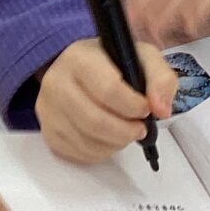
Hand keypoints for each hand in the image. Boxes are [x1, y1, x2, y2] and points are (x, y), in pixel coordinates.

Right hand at [37, 38, 176, 164]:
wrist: (77, 70)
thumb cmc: (111, 63)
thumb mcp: (142, 57)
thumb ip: (160, 78)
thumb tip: (160, 110)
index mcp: (78, 58)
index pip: (108, 89)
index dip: (134, 106)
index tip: (145, 108)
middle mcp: (56, 83)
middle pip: (95, 122)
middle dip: (127, 131)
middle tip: (140, 128)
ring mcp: (48, 110)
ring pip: (88, 142)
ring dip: (116, 143)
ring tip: (125, 130)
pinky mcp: (48, 132)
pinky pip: (80, 153)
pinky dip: (102, 151)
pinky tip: (108, 137)